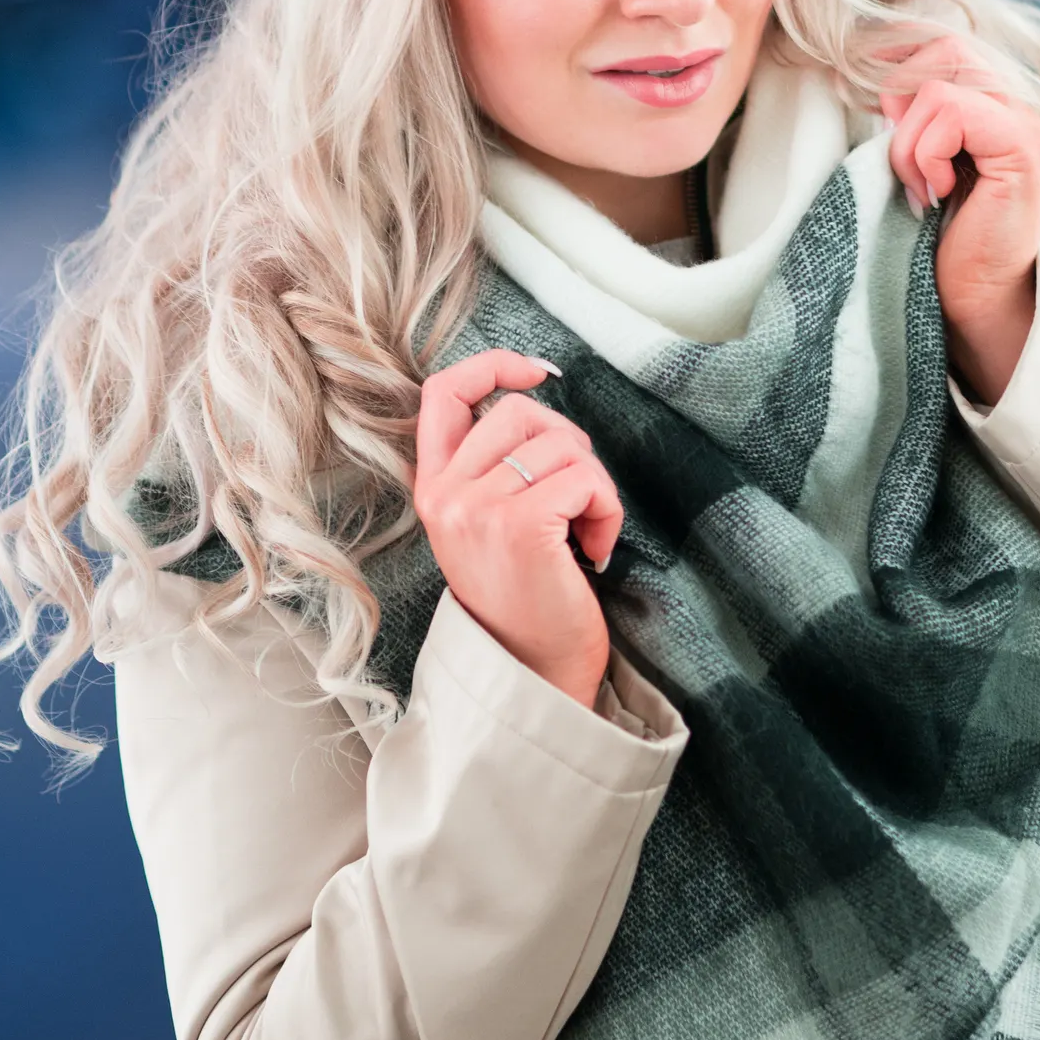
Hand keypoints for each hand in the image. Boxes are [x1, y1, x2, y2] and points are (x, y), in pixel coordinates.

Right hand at [414, 350, 622, 710]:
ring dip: (594, 484)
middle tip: (578, 497)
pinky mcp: (521, 527)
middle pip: (520, 411)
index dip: (493, 365)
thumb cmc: (525, 597)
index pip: (443, 393)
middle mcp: (446, 495)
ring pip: (561, 444)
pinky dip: (606, 509)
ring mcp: (479, 510)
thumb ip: (494, 466)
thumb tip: (537, 401)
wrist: (533, 674)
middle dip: (568, 443)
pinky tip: (595, 549)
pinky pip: (584, 480)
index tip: (538, 373)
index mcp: (433, 488)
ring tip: (586, 530)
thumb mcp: (486, 523)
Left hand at [877, 33, 1039, 406]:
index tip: (873, 104)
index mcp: (991, 102)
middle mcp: (1016, 104)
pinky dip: (927, 154)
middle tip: (902, 158)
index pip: (942, 40)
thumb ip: (906, 113)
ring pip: (936, 86)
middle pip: (942, 46)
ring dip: (908, 142)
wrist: (969, 298)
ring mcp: (1024, 123)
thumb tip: (869, 72)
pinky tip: (940, 193)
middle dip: (898, 98)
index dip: (896, 57)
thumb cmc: (935, 235)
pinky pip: (951, 113)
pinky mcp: (1022, 147)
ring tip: (922, 187)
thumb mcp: (911, 158)